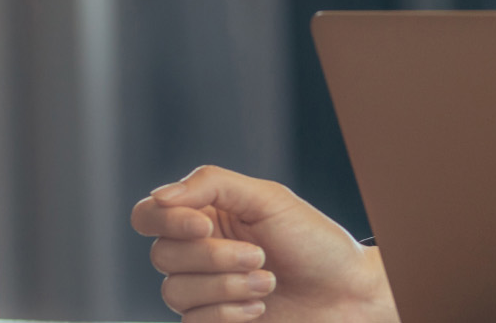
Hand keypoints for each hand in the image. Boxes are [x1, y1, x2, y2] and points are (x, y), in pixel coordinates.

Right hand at [130, 165, 397, 322]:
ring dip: (226, 287)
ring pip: (174, 291)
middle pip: (162, 255)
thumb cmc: (313, 242)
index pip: (149, 215)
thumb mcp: (268, 199)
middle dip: (214, 257)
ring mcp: (203, 290)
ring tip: (268, 281)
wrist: (346, 294)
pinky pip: (192, 321)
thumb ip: (212, 185)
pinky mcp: (212, 321)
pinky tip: (260, 308)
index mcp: (206, 214)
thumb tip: (159, 196)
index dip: (167, 221)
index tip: (205, 225)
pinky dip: (228, 313)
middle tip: (260, 256)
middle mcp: (198, 251)